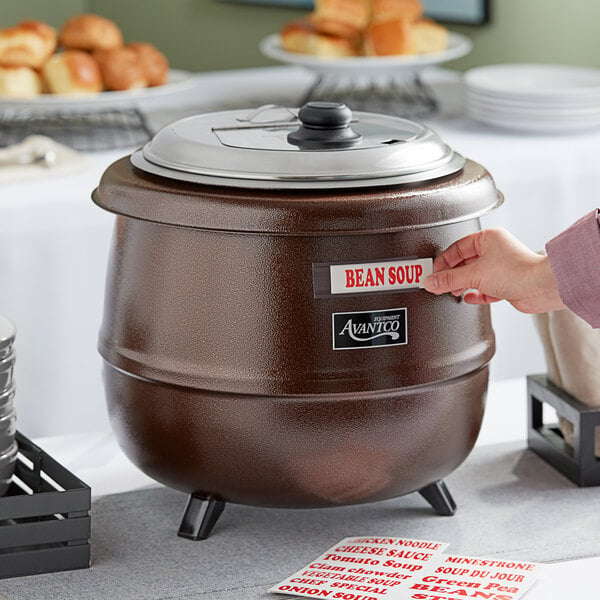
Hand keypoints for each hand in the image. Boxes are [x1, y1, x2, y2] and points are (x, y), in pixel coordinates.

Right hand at [423, 228, 565, 313]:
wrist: (541, 288)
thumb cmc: (518, 271)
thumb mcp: (474, 274)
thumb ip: (449, 279)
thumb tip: (431, 281)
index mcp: (487, 239)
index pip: (456, 248)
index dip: (443, 262)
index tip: (432, 273)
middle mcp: (495, 251)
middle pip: (464, 263)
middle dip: (450, 275)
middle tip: (437, 284)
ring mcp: (500, 268)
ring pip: (473, 276)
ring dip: (461, 285)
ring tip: (450, 291)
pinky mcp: (505, 284)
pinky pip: (484, 289)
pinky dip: (475, 294)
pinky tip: (468, 297)